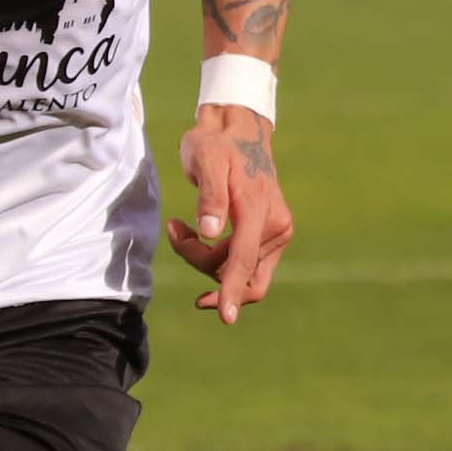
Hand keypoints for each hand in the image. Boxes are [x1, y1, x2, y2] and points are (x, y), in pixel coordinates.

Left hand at [168, 103, 292, 326]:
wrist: (238, 131)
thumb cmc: (216, 144)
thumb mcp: (205, 159)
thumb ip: (210, 195)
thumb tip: (210, 232)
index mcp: (258, 209)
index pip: (243, 259)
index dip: (231, 291)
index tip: (225, 319)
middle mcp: (275, 225)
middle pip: (234, 270)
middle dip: (200, 261)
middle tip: (175, 232)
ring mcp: (276, 233)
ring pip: (236, 271)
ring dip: (204, 259)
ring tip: (179, 228)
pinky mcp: (271, 236)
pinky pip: (242, 265)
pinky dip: (216, 259)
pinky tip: (194, 239)